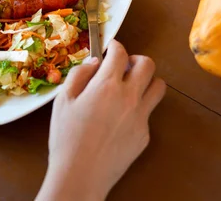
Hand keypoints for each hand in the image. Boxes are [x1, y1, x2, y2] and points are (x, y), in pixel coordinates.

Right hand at [37, 40, 165, 200]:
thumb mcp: (63, 101)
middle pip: (148, 65)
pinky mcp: (145, 134)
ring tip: (132, 86)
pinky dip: (139, 107)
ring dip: (147, 81)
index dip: (115, 46)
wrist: (81, 174)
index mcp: (106, 86)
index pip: (120, 53)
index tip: (111, 48)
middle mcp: (129, 97)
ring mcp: (141, 116)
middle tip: (124, 66)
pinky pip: (149, 112)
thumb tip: (94, 63)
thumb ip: (79, 75)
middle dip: (136, 59)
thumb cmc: (67, 138)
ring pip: (158, 87)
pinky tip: (121, 117)